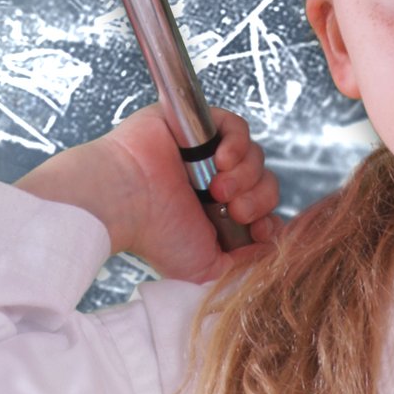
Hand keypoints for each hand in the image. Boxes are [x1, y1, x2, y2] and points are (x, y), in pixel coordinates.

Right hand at [18, 106, 282, 278]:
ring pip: (255, 156)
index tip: (256, 229)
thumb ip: (242, 264)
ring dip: (246, 175)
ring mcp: (206, 153)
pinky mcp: (196, 125)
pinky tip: (222, 160)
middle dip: (258, 199)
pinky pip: (237, 126)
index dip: (268, 218)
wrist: (123, 202)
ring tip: (218, 188)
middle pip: (264, 183)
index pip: (262, 209)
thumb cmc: (153, 236)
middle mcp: (213, 183)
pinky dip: (239, 143)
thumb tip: (271, 249)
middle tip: (235, 210)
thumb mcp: (206, 268)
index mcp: (217, 214)